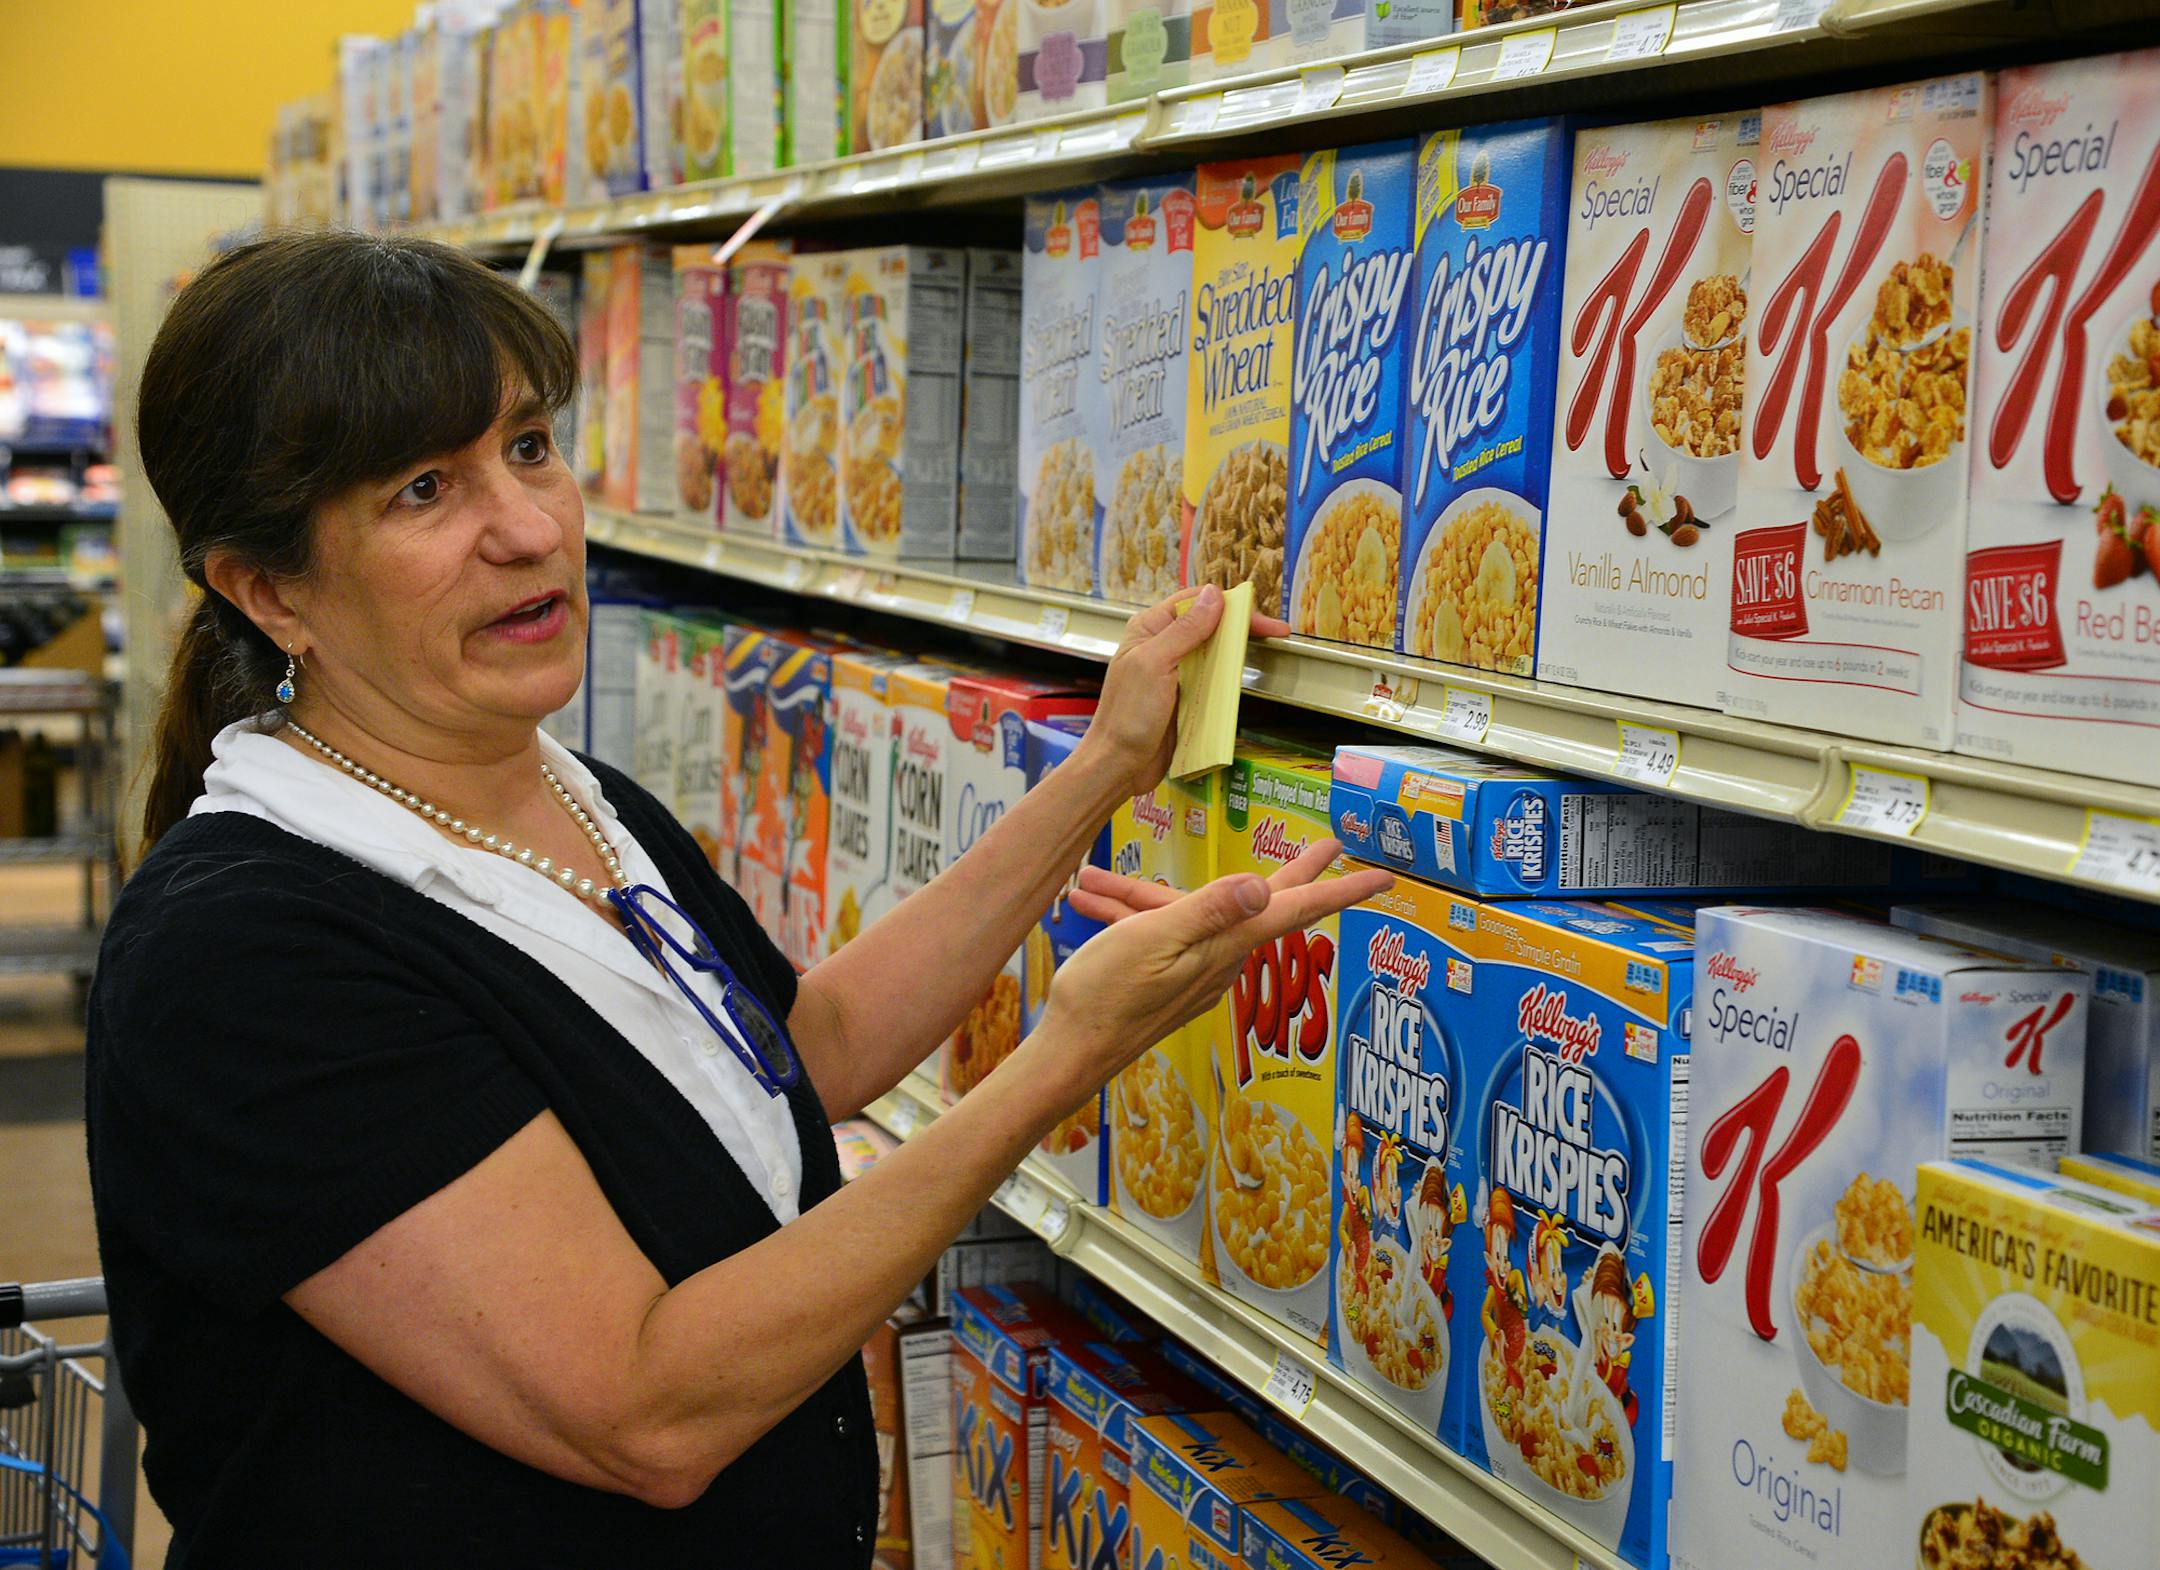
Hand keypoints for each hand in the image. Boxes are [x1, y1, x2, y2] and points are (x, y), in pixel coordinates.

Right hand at [1036, 838, 1390, 1091]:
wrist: (1070, 1054)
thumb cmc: (1105, 997)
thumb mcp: (1153, 941)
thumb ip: (1207, 910)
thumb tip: (1261, 887)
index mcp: (1223, 945)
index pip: (1295, 910)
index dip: (1340, 888)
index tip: (1383, 875)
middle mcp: (1218, 959)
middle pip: (1260, 904)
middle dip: (1292, 872)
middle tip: (1329, 846)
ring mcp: (1192, 970)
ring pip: (1181, 912)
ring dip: (1137, 894)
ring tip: (1093, 878)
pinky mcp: (1166, 979)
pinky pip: (1156, 931)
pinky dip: (1125, 915)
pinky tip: (1091, 901)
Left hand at [1079, 585, 1292, 800]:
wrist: (1119, 764)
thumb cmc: (1126, 716)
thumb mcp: (1155, 665)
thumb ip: (1184, 631)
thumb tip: (1214, 597)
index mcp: (1149, 629)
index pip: (1194, 602)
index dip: (1229, 605)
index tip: (1258, 617)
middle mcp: (1162, 645)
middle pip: (1208, 624)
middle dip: (1241, 625)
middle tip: (1275, 634)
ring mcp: (1174, 672)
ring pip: (1213, 651)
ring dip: (1238, 649)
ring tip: (1268, 651)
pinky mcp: (1184, 696)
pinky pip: (1212, 679)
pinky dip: (1230, 675)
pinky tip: (1246, 676)